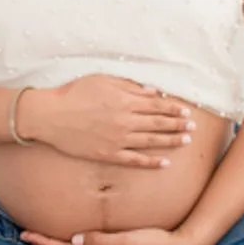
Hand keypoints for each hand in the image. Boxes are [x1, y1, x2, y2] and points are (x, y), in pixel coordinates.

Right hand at [26, 75, 195, 169]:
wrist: (50, 116)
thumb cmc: (74, 94)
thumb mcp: (103, 81)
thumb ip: (129, 86)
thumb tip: (152, 91)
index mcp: (125, 101)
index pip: (157, 105)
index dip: (174, 109)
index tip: (186, 111)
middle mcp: (125, 121)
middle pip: (158, 123)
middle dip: (178, 124)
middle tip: (192, 127)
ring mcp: (118, 139)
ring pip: (151, 141)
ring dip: (171, 141)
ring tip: (186, 141)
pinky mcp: (108, 154)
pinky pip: (135, 160)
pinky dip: (151, 162)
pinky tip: (165, 163)